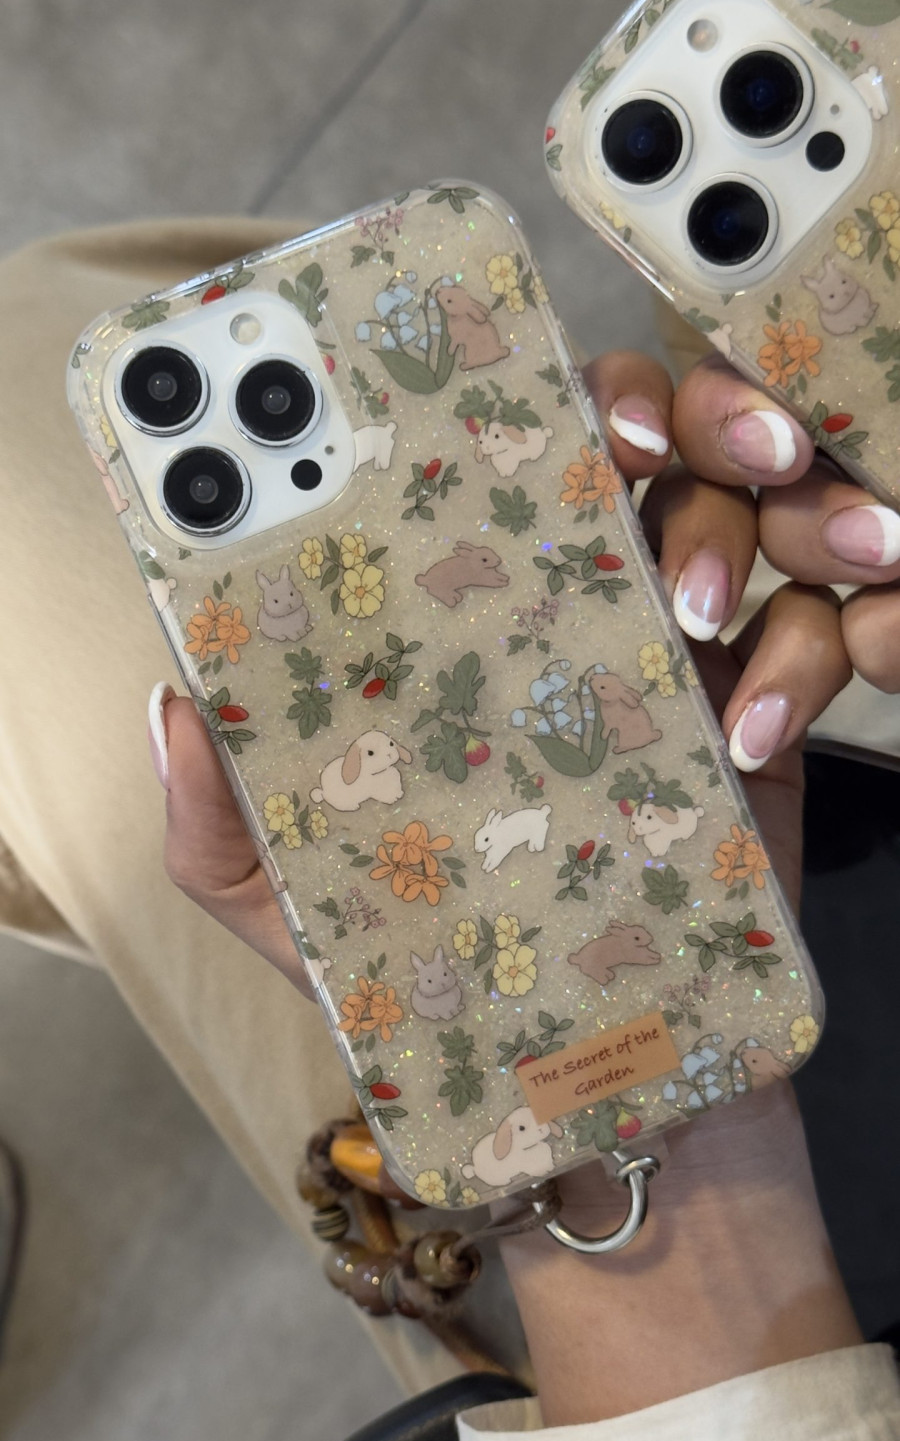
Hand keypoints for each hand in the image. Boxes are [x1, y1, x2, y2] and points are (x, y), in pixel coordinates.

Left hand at [154, 347, 857, 987]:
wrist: (566, 1075)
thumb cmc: (417, 965)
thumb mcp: (288, 900)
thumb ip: (215, 821)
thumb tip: (171, 705)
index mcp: (459, 619)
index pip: (488, 457)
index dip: (501, 390)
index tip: (500, 364)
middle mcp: (572, 608)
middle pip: (642, 445)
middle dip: (666, 407)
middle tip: (646, 443)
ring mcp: (670, 659)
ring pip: (745, 513)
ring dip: (739, 522)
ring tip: (700, 608)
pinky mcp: (755, 726)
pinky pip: (814, 638)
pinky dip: (802, 660)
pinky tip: (751, 740)